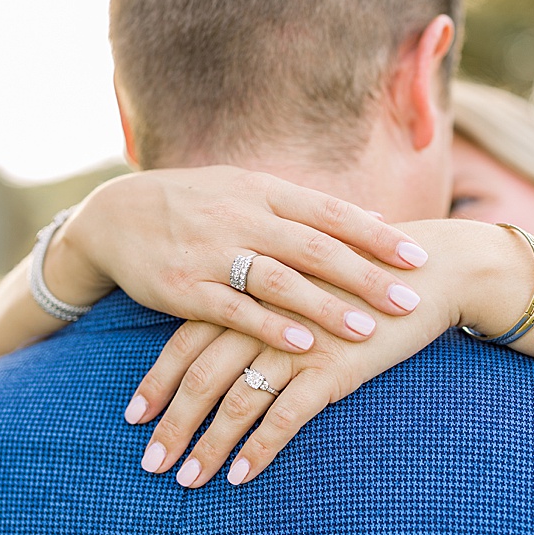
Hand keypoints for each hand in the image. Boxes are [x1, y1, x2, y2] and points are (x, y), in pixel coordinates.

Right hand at [49, 168, 429, 355]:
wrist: (114, 213)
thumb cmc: (194, 203)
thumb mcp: (247, 190)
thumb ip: (306, 208)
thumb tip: (374, 215)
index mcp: (262, 191)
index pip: (331, 212)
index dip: (376, 236)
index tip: (419, 258)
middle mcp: (240, 217)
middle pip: (314, 248)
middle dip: (365, 275)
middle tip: (409, 300)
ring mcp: (209, 252)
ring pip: (277, 279)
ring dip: (324, 305)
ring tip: (367, 329)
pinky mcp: (181, 287)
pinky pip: (232, 309)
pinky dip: (270, 326)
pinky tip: (303, 345)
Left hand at [128, 231, 467, 485]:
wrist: (425, 268)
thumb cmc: (354, 279)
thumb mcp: (293, 285)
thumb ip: (255, 309)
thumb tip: (218, 347)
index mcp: (245, 296)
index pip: (183, 344)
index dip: (156, 383)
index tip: (132, 418)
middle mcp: (261, 320)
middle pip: (199, 380)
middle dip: (172, 426)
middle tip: (150, 464)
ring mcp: (295, 344)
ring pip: (235, 403)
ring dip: (208, 447)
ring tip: (187, 480)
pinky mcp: (333, 368)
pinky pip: (284, 418)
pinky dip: (258, 450)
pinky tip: (239, 478)